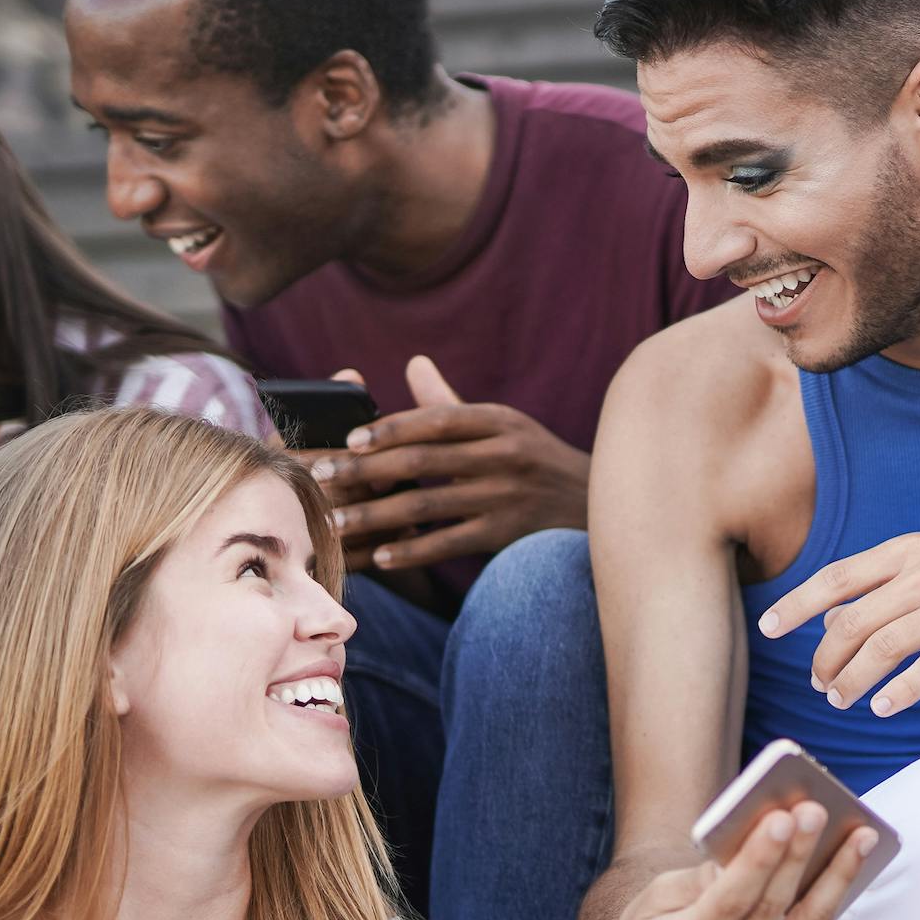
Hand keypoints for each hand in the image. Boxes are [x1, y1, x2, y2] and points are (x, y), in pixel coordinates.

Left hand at [303, 360, 588, 575]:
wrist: (597, 508)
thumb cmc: (535, 462)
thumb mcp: (504, 425)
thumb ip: (452, 402)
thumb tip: (413, 363)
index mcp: (499, 422)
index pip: (437, 420)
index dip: (390, 429)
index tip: (348, 440)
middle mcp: (505, 455)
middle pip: (424, 461)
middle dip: (367, 470)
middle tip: (322, 478)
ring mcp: (507, 497)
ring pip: (429, 505)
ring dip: (377, 516)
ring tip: (338, 523)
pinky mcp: (508, 536)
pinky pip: (450, 543)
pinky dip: (413, 551)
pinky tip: (382, 556)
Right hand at [591, 806, 880, 919]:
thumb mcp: (656, 899)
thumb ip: (704, 877)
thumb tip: (757, 843)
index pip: (730, 901)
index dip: (758, 859)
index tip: (780, 818)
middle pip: (773, 908)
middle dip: (799, 854)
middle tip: (818, 811)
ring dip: (838, 877)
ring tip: (862, 837)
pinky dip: (832, 900)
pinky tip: (851, 866)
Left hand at [760, 536, 919, 718]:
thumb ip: (884, 589)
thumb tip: (830, 620)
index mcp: (908, 551)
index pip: (837, 578)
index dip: (797, 605)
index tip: (769, 628)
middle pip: (851, 622)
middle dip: (825, 659)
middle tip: (820, 684)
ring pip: (880, 650)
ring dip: (852, 681)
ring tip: (841, 700)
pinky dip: (897, 693)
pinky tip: (883, 708)